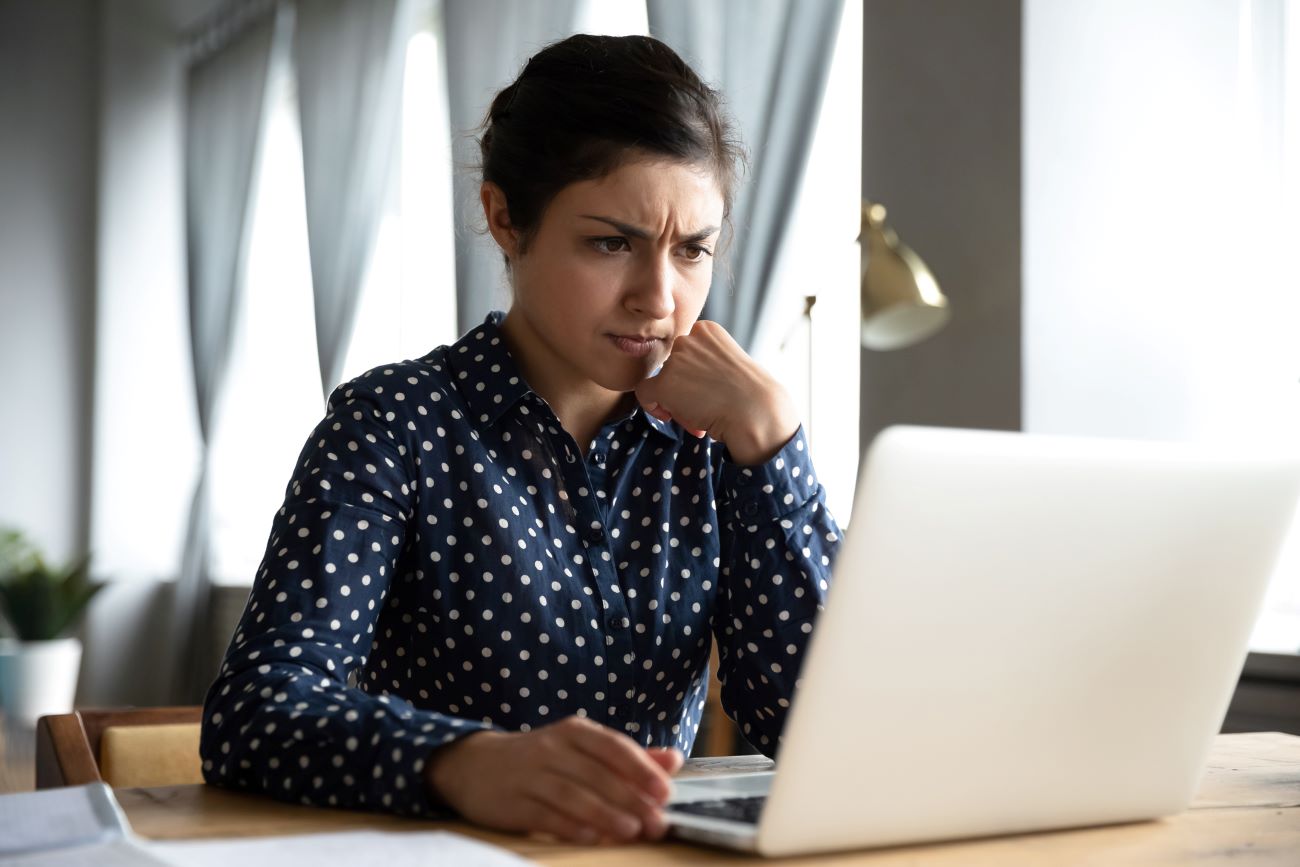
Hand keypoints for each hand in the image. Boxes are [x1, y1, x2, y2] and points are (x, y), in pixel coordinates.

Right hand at [424, 716, 683, 844]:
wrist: (474, 765)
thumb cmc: (542, 758)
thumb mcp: (581, 748)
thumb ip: (627, 756)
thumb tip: (673, 760)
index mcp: (574, 731)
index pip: (613, 746)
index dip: (641, 768)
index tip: (665, 791)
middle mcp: (551, 748)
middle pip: (597, 773)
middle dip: (630, 798)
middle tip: (657, 821)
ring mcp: (529, 775)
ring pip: (572, 794)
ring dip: (605, 813)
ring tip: (632, 830)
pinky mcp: (511, 802)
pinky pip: (544, 815)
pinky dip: (571, 826)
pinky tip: (594, 837)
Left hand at [634, 320, 798, 464]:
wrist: (755, 412)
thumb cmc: (750, 395)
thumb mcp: (729, 364)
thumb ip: (704, 363)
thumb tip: (682, 380)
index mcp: (706, 329)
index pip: (685, 352)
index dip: (693, 374)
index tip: (710, 389)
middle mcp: (688, 339)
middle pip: (673, 367)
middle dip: (685, 388)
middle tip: (706, 405)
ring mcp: (675, 360)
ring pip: (662, 383)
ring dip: (677, 402)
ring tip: (701, 415)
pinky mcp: (664, 383)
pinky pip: (644, 394)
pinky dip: (653, 407)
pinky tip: (670, 416)